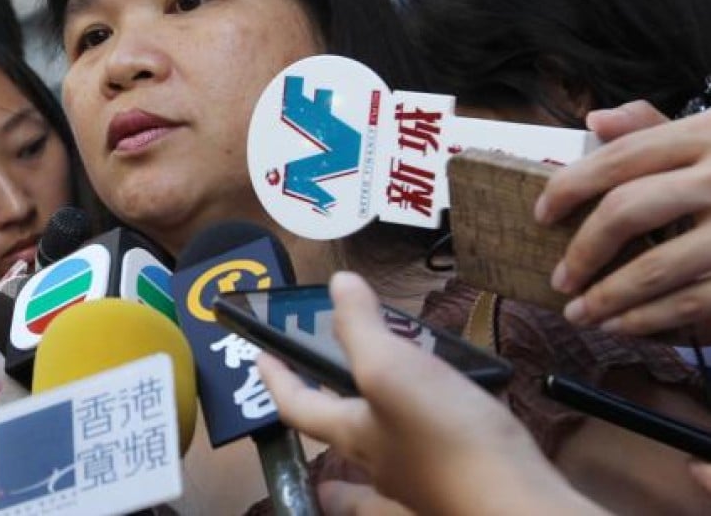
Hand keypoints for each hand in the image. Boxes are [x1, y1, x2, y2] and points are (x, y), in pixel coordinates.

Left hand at [257, 272, 603, 514]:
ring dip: (368, 445)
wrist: (517, 509)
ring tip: (377, 423)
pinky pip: (428, 474)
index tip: (261, 358)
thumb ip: (361, 328)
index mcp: (354, 437)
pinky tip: (441, 443)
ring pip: (379, 469)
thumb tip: (337, 285)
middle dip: (321, 428)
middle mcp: (381, 468)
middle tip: (317, 404)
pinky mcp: (458, 491)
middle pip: (337, 447)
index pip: (297, 408)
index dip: (277, 380)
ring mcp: (420, 488)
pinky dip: (423, 457)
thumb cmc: (445, 437)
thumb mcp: (392, 368)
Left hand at [537, 101, 710, 339]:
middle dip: (583, 250)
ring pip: (655, 268)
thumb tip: (595, 120)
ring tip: (580, 314)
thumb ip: (657, 128)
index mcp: (707, 135)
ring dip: (608, 298)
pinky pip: (690, 303)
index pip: (621, 157)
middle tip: (560, 278)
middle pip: (628, 210)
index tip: (541, 214)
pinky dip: (648, 320)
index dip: (571, 186)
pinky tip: (622, 326)